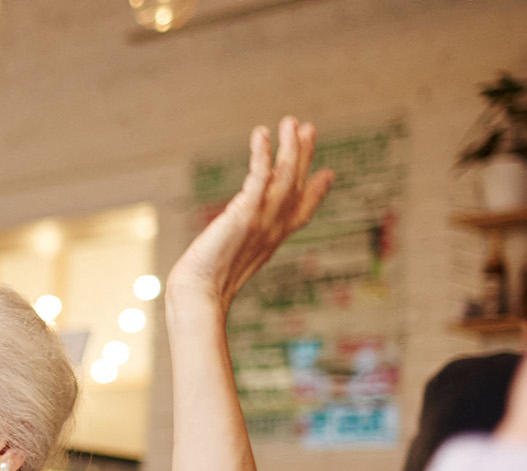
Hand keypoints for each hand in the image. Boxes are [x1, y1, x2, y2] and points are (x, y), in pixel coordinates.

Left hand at [168, 117, 334, 315]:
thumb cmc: (205, 283)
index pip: (301, 212)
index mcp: (272, 240)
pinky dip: (262, 154)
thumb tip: (234, 239)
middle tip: (308, 128)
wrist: (198, 293)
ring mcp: (261, 220)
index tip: (328, 173)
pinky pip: (259, 178)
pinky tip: (261, 134)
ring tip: (291, 122)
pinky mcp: (245, 214)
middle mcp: (273, 228)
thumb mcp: (231, 260)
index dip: (316, 193)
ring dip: (290, 147)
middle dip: (304, 156)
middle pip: (296, 185)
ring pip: (286, 176)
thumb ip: (240, 247)